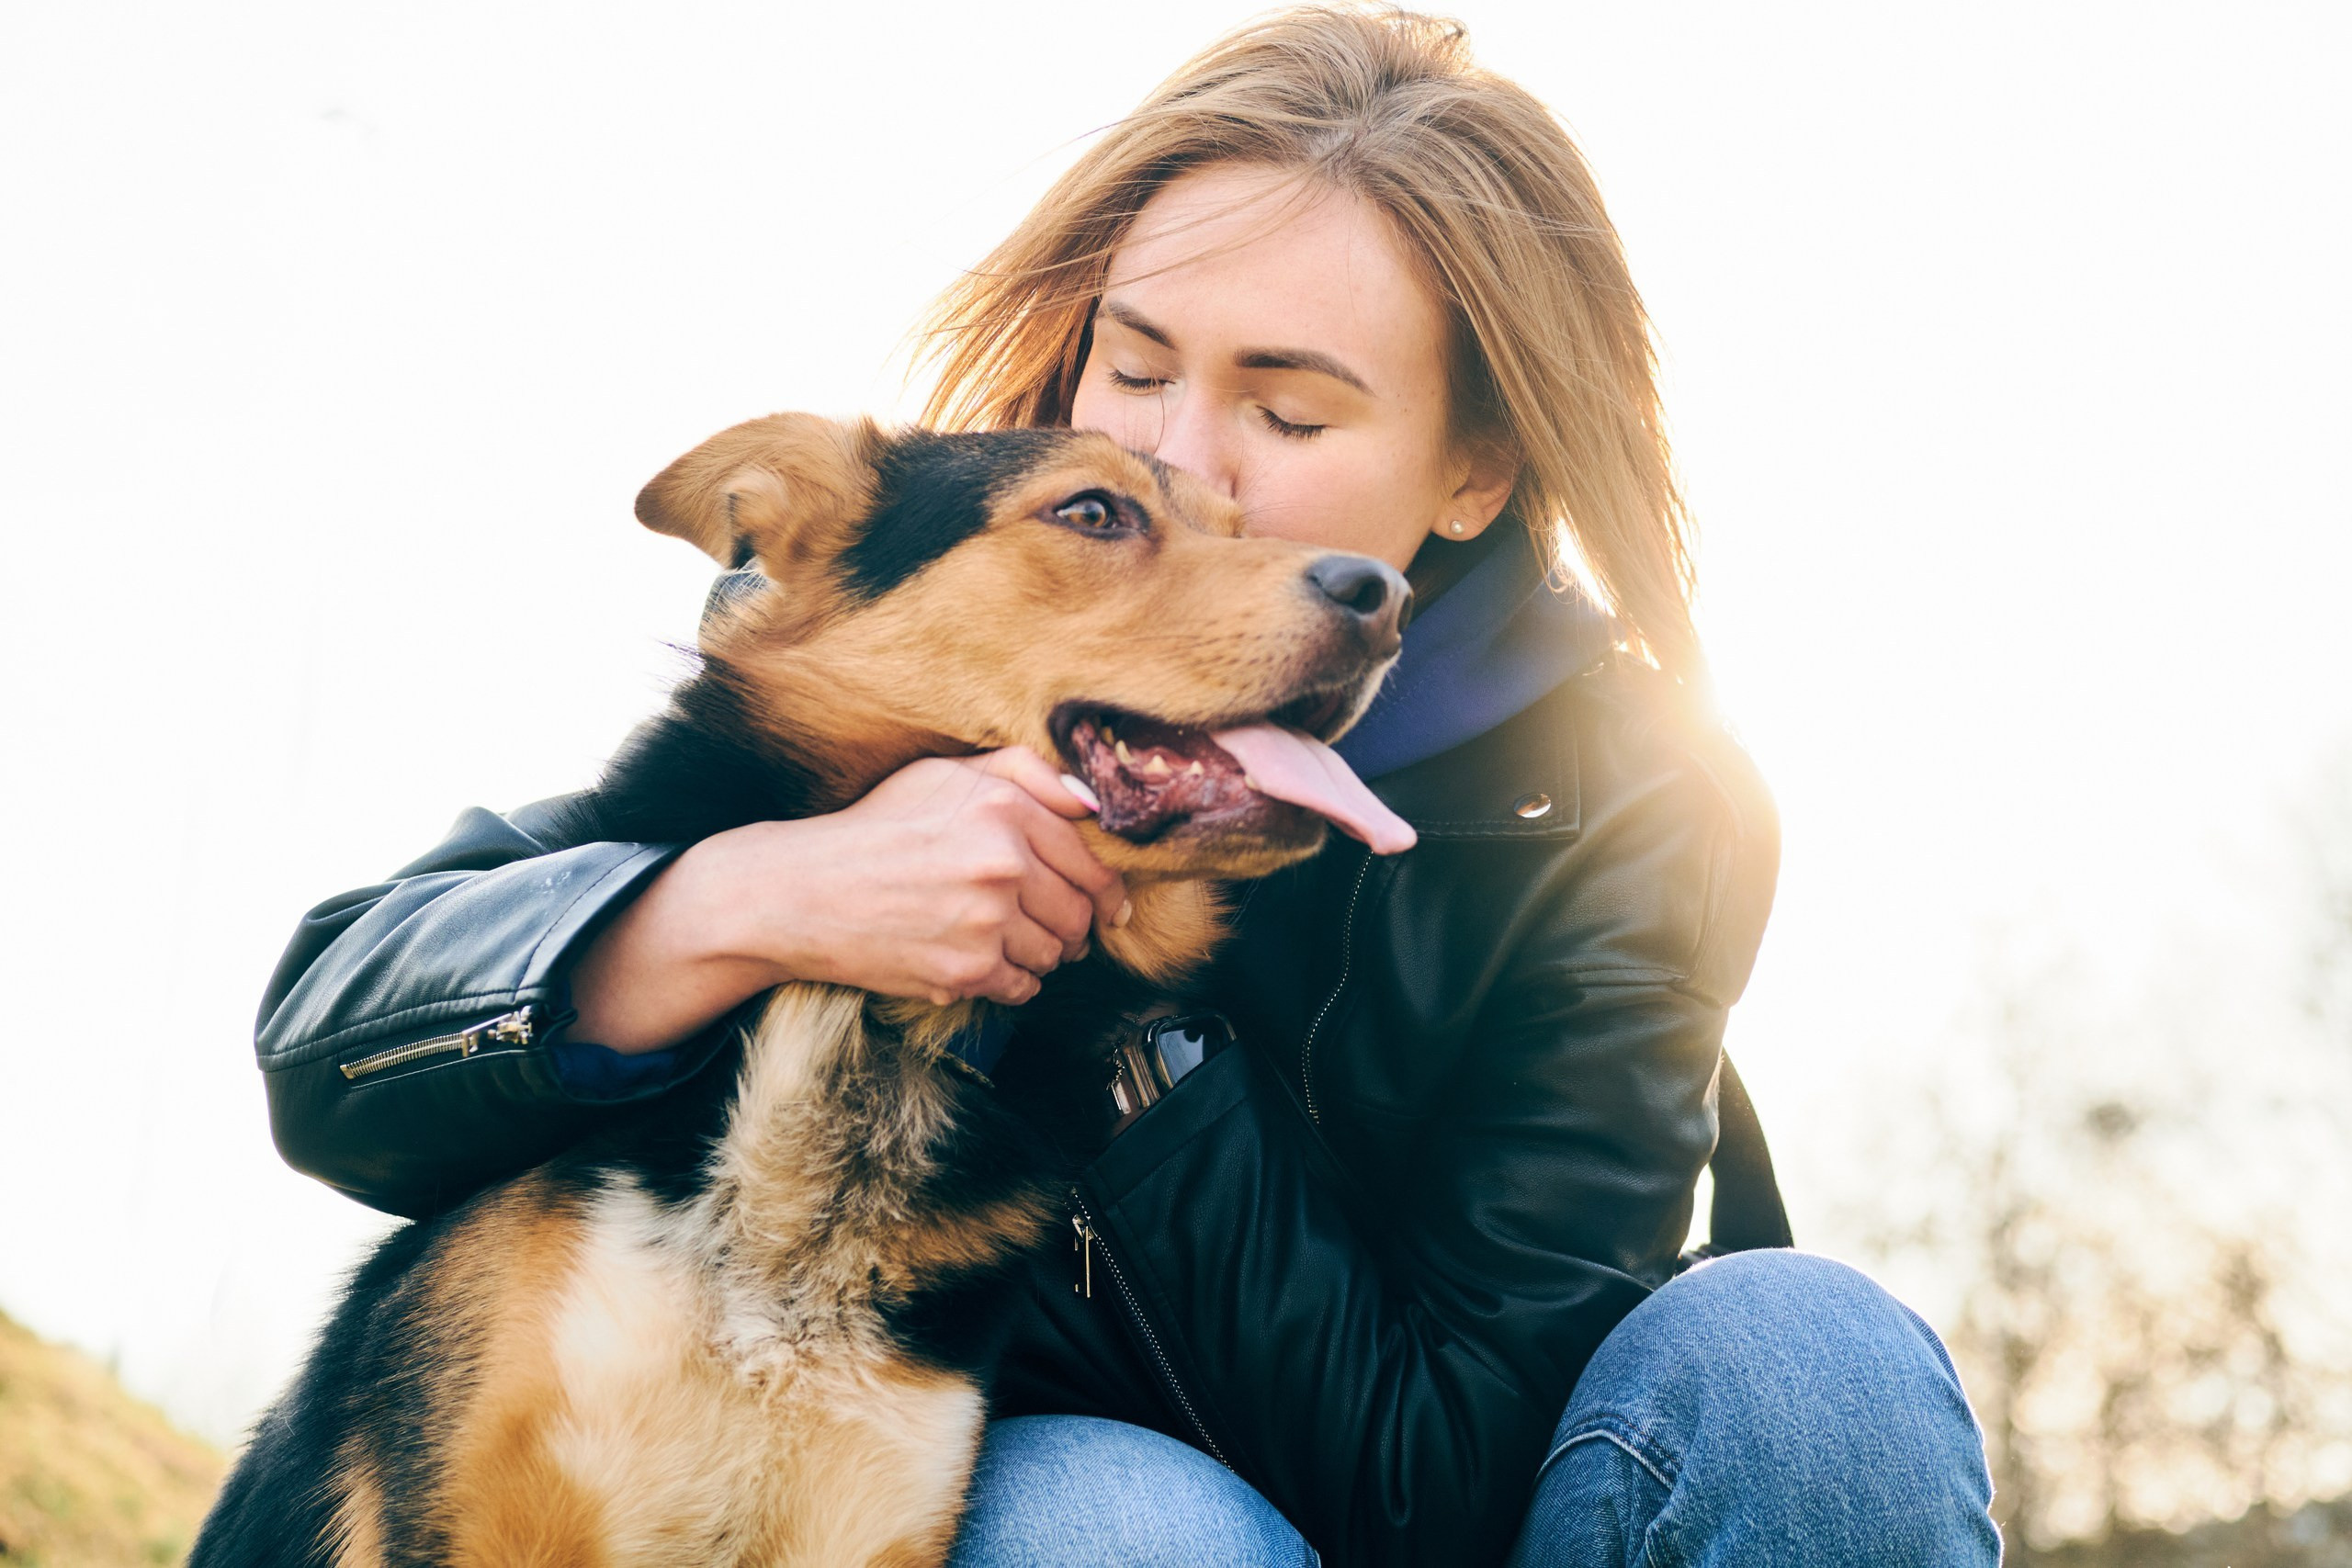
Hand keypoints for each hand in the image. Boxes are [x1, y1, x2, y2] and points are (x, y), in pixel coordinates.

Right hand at [568, 748, 1126, 1051]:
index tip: (1109, 906)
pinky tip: (986, 963)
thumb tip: (1092, 802)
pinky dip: (1014, 982)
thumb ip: (1024, 772)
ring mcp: (987, 920)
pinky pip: (1024, 987)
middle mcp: (1003, 862)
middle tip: (1058, 929)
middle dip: (1076, 926)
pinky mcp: (967, 970)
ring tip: (1011, 942)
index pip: (1089, 861)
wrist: (804, 893)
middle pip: (1080, 912)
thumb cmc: (875, 829)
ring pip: (1055, 953)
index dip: (1106, 889)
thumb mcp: (944, 775)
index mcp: (1004, 809)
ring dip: (1043, 954)